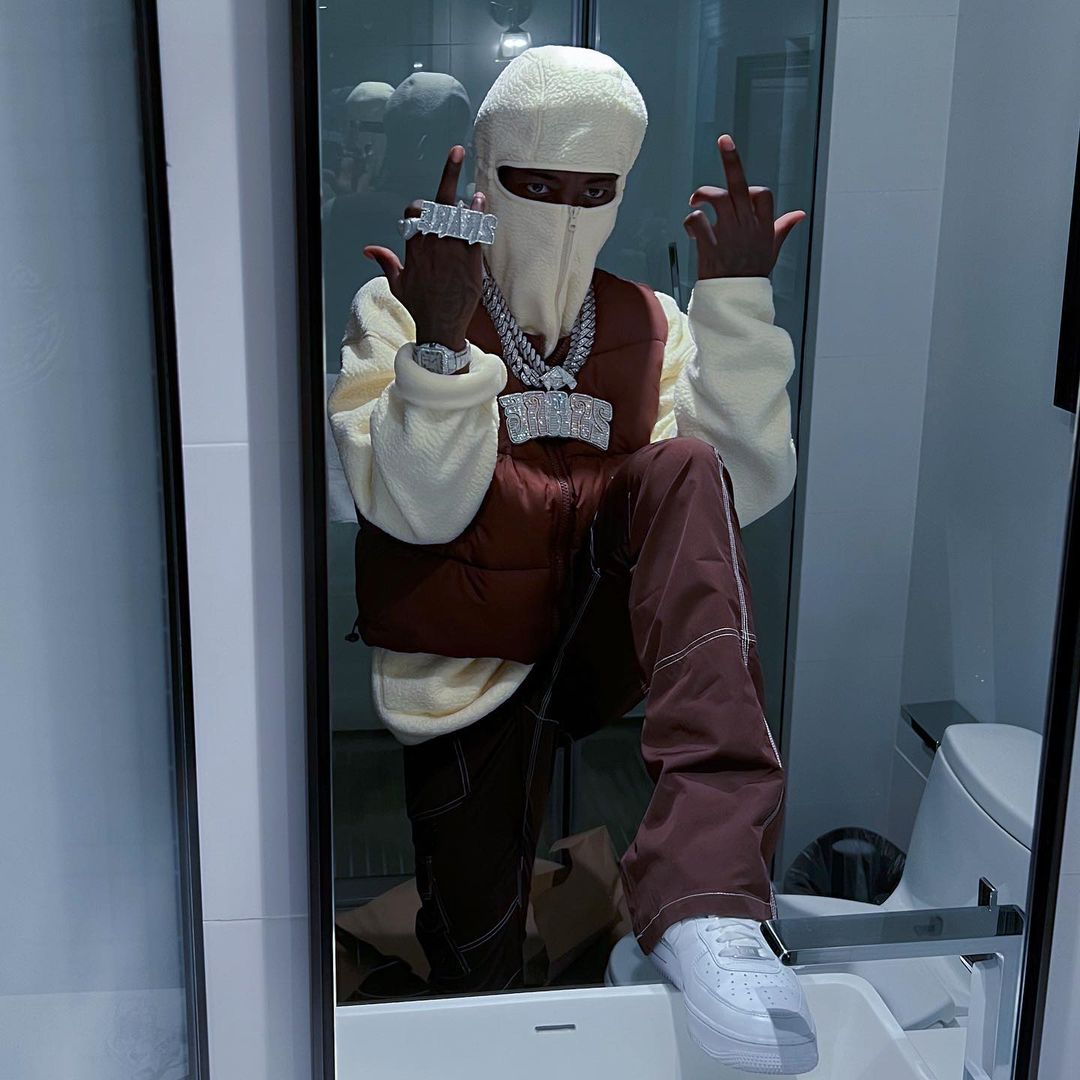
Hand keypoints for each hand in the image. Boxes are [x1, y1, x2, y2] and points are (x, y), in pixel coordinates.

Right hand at [364, 145, 485, 352]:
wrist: (441, 327)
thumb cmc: (420, 307)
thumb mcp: (398, 284)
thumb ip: (385, 261)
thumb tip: (369, 249)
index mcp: (414, 248)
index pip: (415, 212)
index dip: (420, 206)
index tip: (424, 209)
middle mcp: (432, 245)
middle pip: (439, 202)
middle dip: (447, 175)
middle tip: (456, 151)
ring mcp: (452, 251)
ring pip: (461, 212)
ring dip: (467, 195)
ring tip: (473, 188)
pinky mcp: (471, 260)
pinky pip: (476, 230)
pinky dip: (479, 213)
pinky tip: (481, 201)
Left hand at [684, 134, 804, 279]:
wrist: (737, 300)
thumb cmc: (752, 273)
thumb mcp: (772, 249)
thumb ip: (782, 228)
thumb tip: (799, 214)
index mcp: (762, 226)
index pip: (761, 194)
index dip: (750, 188)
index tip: (741, 187)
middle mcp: (746, 226)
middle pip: (739, 186)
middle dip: (732, 160)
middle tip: (724, 140)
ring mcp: (728, 235)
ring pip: (716, 198)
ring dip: (702, 194)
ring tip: (696, 200)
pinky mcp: (710, 246)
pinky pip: (697, 222)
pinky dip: (691, 221)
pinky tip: (691, 228)